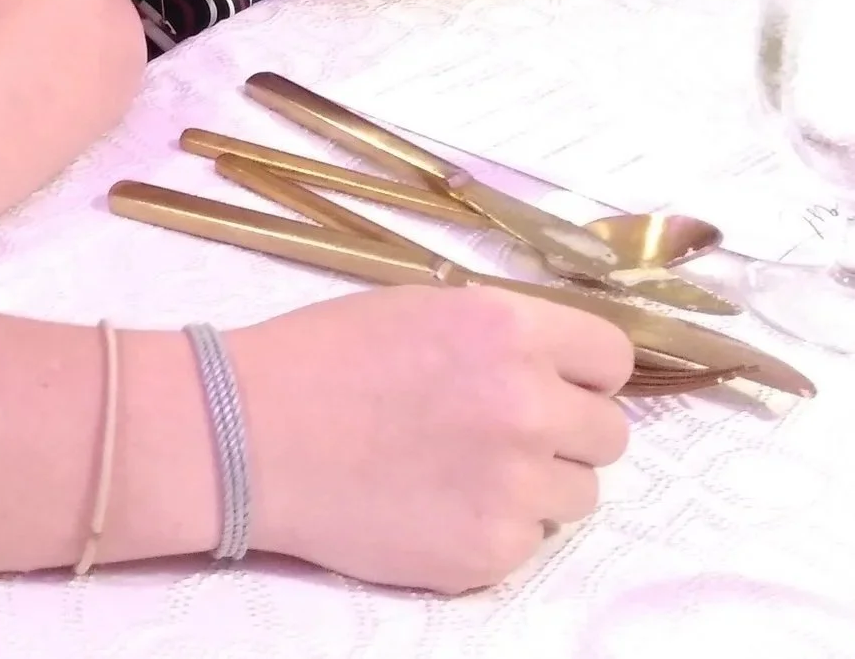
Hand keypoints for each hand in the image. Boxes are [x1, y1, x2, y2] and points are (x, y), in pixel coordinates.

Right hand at [229, 285, 632, 593]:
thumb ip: (498, 336)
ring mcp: (514, 487)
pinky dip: (492, 527)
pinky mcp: (491, 552)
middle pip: (609, 436)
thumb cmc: (321, 356)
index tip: (555, 383)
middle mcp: (528, 406)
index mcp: (508, 330)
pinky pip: (528, 542)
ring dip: (534, 484)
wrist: (247, 434)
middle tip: (501, 432)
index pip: (612, 358)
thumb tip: (554, 369)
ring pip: (577, 495)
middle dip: (564, 433)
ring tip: (462, 471)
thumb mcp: (417, 308)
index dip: (583, 372)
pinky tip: (434, 504)